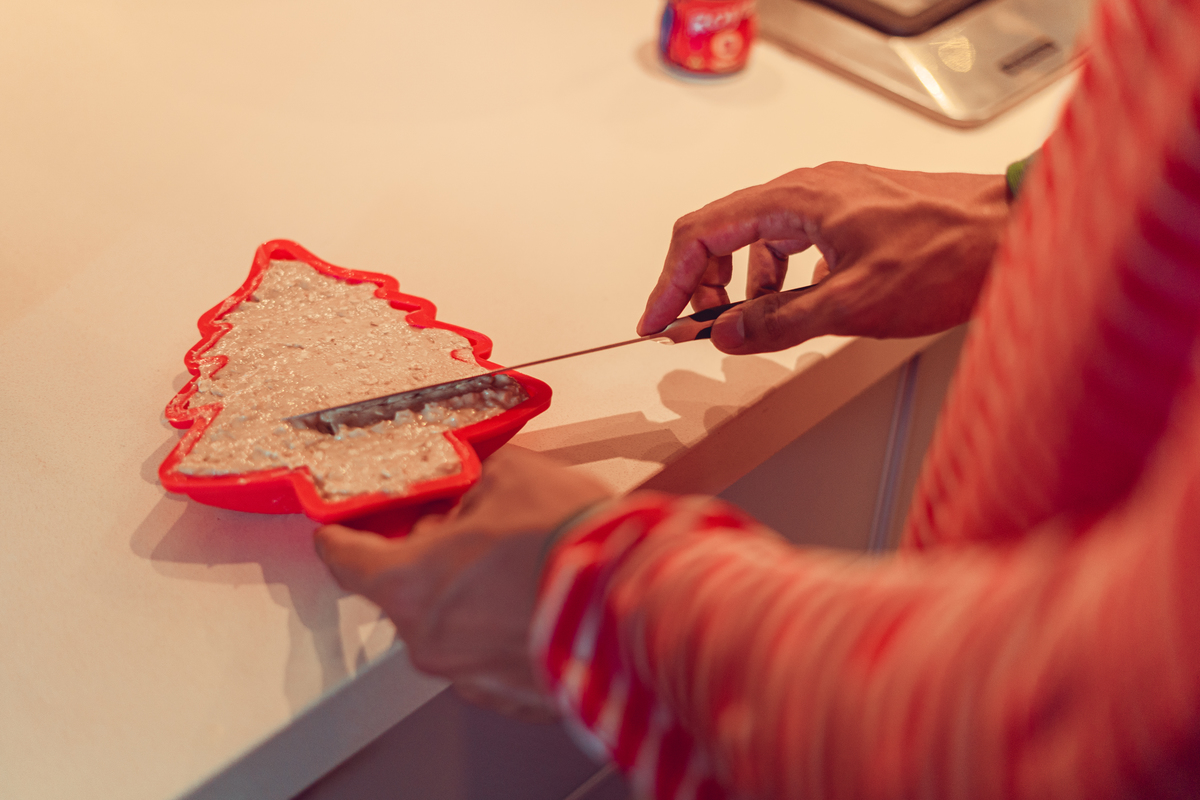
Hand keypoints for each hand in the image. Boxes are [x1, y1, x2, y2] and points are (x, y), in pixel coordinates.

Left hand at [314, 447, 612, 720]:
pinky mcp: (511, 695)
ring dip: (473, 595)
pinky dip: (507, 627)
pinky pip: (491, 653)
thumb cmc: (571, 546)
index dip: (341, 535)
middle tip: (472, 530)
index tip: (339, 530)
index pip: (345, 559)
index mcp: (410, 583)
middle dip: (432, 559)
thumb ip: (475, 483)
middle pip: (407, 591)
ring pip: (452, 624)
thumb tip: (478, 488)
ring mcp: (470, 675)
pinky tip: (539, 597)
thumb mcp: (512, 475)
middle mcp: (430, 639)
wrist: (635, 601)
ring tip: (522, 563)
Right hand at [637, 162, 1009, 353]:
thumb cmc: (949, 253)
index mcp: (797, 198)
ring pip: (757, 239)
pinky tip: (794, 304)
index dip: (672, 281)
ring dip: (741, 284)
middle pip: (723, 231)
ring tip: (747, 324)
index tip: (658, 319)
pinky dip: (777, 277)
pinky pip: (792, 243)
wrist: (1014, 233)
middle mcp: (809, 189)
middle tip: (698, 328)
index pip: (703, 233)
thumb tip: (727, 334)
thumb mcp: (853, 302)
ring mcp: (831, 199)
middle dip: (701, 283)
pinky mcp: (852, 216)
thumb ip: (781, 322)